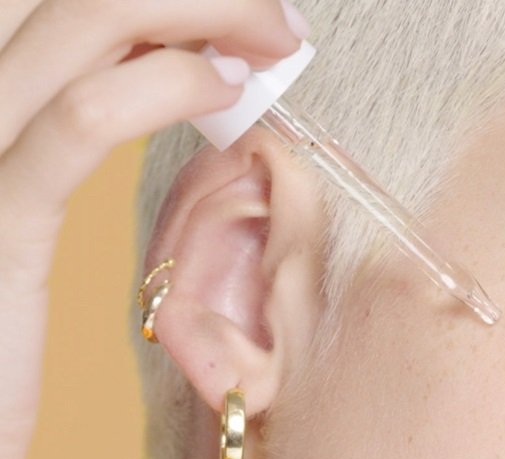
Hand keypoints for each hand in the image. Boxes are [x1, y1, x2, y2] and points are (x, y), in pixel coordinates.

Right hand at [0, 0, 308, 458]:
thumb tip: (160, 59)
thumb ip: (70, 116)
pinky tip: (227, 90)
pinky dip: (168, 85)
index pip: (52, 0)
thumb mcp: (21, 190)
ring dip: (203, 12)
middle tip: (273, 19)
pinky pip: (86, 120)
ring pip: (80, 22)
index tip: (233, 11)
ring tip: (275, 40)